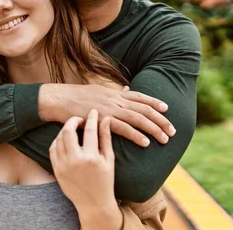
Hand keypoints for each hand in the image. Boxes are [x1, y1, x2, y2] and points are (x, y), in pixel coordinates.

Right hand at [39, 84, 174, 146]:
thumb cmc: (77, 97)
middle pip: (144, 109)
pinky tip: (146, 143)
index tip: (167, 109)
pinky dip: (136, 135)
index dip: (155, 102)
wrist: (59, 99)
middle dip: (161, 120)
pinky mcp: (102, 120)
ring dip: (153, 129)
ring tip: (165, 139)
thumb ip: (114, 92)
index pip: (140, 97)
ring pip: (137, 119)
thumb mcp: (98, 91)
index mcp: (115, 93)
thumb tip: (126, 89)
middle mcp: (116, 99)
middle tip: (173, 130)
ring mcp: (109, 109)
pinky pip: (123, 128)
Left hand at [50, 110, 121, 228]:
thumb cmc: (105, 180)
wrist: (93, 203)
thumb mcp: (109, 159)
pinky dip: (57, 141)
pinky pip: (53, 149)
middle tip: (79, 119)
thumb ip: (106, 138)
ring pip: (59, 139)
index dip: (91, 118)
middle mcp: (75, 161)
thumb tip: (106, 119)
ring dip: (65, 130)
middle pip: (68, 131)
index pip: (90, 130)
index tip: (93, 111)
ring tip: (73, 128)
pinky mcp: (56, 170)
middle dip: (73, 120)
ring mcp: (64, 166)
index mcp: (91, 157)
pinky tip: (65, 139)